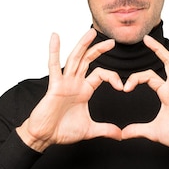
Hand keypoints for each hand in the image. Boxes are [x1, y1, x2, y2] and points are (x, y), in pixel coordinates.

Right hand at [17, 29, 123, 151]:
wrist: (45, 137)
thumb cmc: (63, 131)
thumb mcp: (89, 129)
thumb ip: (106, 129)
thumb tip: (120, 135)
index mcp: (84, 90)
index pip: (101, 75)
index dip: (113, 77)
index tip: (122, 87)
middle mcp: (75, 83)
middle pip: (88, 60)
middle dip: (99, 49)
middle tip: (111, 41)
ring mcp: (64, 82)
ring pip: (74, 59)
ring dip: (82, 45)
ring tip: (90, 32)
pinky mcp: (54, 86)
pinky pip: (54, 66)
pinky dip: (54, 51)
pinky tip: (55, 37)